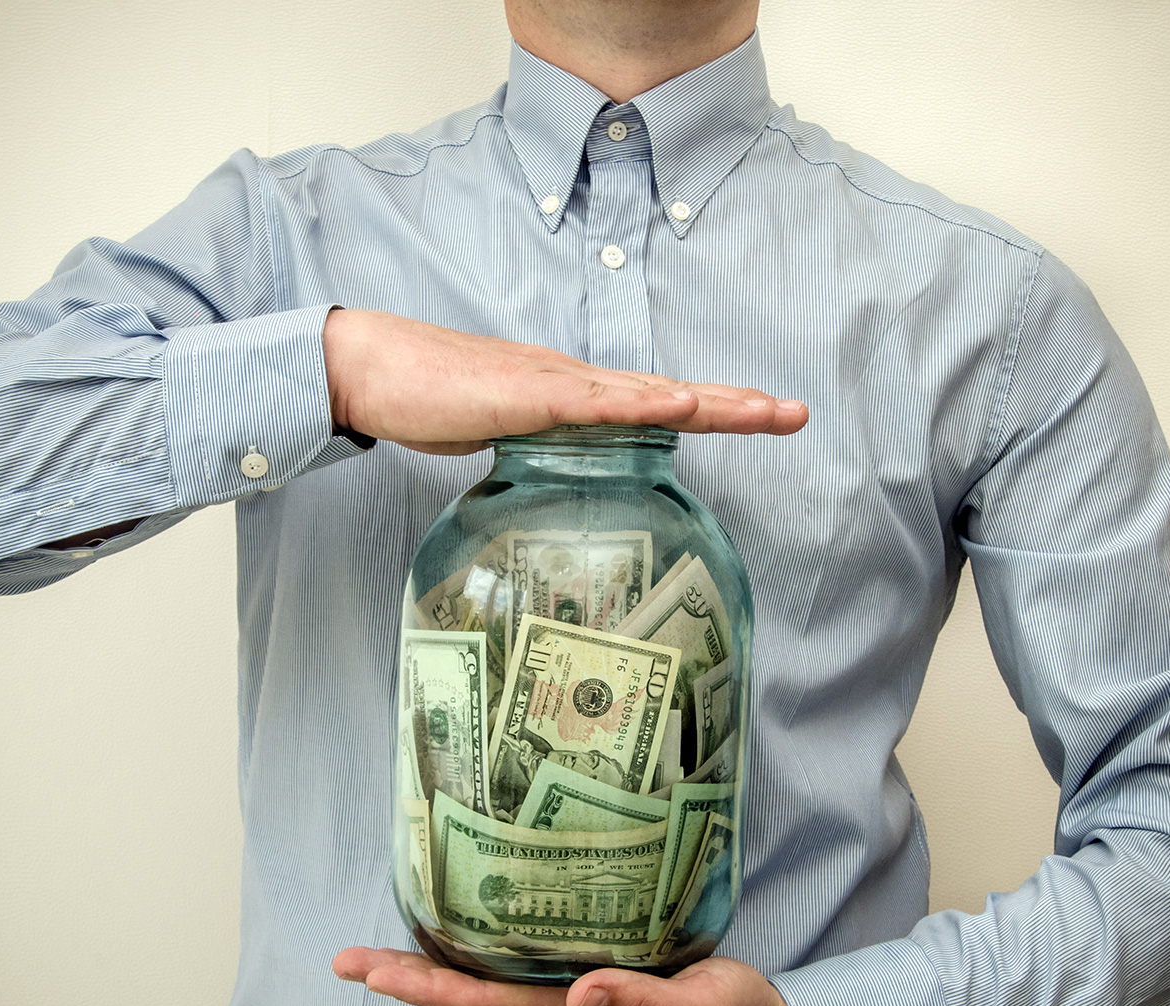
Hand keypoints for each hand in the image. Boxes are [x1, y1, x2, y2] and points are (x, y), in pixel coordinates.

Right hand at [322, 309, 808, 454]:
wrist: (373, 369)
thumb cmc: (429, 399)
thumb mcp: (498, 434)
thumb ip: (537, 447)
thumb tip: (560, 473)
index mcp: (574, 396)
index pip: (657, 404)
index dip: (714, 410)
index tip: (764, 418)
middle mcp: (578, 382)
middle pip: (672, 393)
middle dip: (738, 405)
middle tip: (797, 413)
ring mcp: (556, 384)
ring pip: (650, 392)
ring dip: (712, 401)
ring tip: (766, 410)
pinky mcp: (528, 394)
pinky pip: (597, 402)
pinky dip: (645, 403)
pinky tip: (686, 403)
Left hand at [332, 947, 800, 1005]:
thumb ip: (642, 1005)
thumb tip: (580, 994)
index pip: (486, 1001)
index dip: (426, 987)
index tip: (369, 973)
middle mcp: (567, 1003)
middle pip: (471, 991)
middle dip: (407, 975)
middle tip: (344, 958)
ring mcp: (580, 990)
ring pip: (492, 976)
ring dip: (437, 962)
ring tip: (383, 939)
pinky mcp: (602, 971)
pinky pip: (528, 957)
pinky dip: (490, 941)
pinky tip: (475, 919)